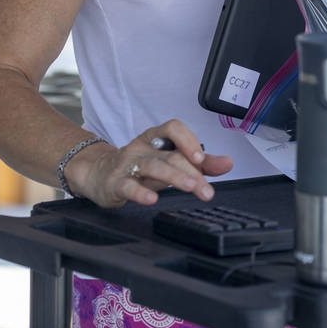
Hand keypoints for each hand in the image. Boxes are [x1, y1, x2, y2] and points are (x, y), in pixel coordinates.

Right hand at [72, 119, 233, 208]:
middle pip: (169, 154)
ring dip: (174, 177)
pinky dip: (140, 192)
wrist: (99, 174)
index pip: (173, 128)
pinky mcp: (116, 183)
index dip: (188, 140)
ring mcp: (128, 164)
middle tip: (206, 190)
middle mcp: (142, 147)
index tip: (201, 158)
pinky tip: (152, 199)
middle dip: (191, 171)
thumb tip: (228, 163)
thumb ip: (199, 163)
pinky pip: (128, 185)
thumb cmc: (140, 167)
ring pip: (152, 166)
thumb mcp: (169, 161)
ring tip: (190, 187)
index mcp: (155, 138)